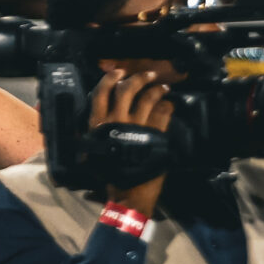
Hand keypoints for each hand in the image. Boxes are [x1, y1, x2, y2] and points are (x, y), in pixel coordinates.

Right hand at [88, 70, 173, 214]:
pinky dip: (167, 106)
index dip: (111, 78)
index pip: (101, 92)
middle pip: (127, 90)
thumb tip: (98, 115)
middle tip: (147, 75)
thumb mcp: (94, 149)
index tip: (119, 72)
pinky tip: (169, 105)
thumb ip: (96, 131)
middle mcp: (117, 121)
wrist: (129, 192)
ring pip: (148, 99)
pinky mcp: (155, 136)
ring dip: (157, 90)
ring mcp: (137, 128)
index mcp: (99, 124)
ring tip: (163, 88)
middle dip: (138, 79)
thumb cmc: (109, 171)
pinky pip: (162, 114)